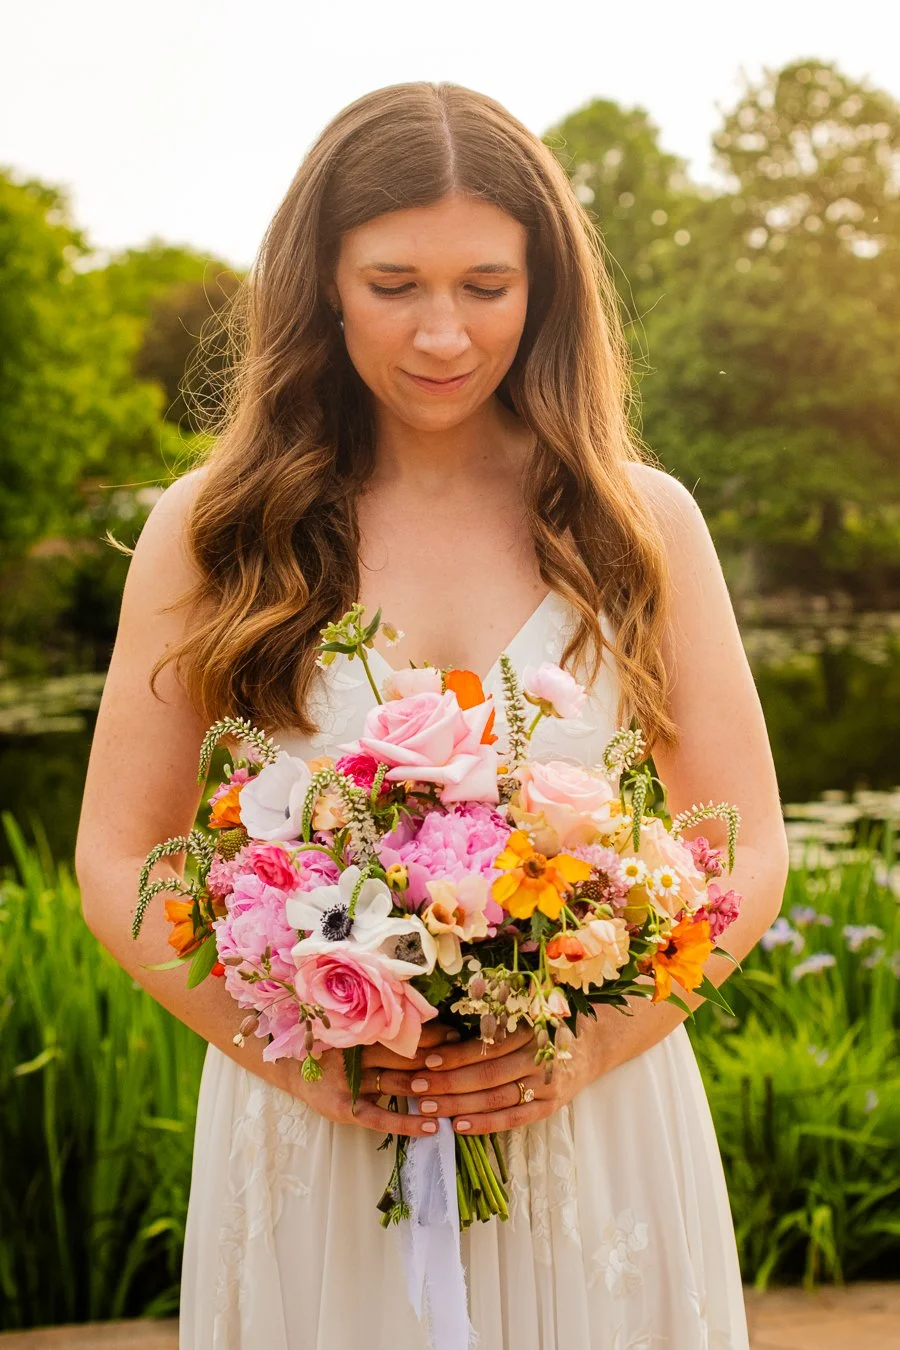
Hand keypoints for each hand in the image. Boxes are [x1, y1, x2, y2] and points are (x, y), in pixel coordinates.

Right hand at [270, 1020, 461, 1135]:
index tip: (458, 1032)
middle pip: (405, 1053)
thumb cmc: (327, 1045)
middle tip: (468, 1057)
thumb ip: (377, 1022)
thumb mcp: (348, 1026)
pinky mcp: (346, 1109)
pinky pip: (381, 1117)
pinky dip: (407, 1123)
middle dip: (437, 1056)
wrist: (288, 1067)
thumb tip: (424, 1015)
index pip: (403, 1029)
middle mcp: (359, 1052)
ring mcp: (351, 1081)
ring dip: (430, 1087)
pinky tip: (431, 1126)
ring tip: (460, 1092)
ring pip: (398, 1082)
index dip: (431, 1032)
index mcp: (361, 1029)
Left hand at [360, 1022, 599, 1133]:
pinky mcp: (550, 1106)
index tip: (427, 1059)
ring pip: (496, 1098)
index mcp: (530, 1028)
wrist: (591, 1044)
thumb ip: (493, 1016)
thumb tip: (443, 1026)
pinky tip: (460, 1126)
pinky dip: (486, 1124)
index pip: (487, 1046)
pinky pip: (514, 1118)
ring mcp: (546, 1084)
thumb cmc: (544, 1024)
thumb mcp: (525, 1011)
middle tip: (416, 1088)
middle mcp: (539, 1057)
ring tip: (428, 1110)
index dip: (456, 1054)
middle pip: (487, 1075)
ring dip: (459, 1105)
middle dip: (448, 1083)